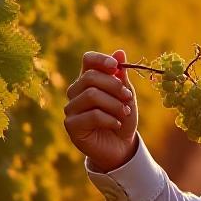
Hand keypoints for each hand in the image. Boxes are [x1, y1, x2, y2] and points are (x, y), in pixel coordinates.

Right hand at [64, 50, 138, 171]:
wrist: (121, 147)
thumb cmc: (122, 118)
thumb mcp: (126, 96)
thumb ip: (121, 76)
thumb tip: (120, 52)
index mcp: (88, 80)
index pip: (88, 60)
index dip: (100, 60)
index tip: (115, 66)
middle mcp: (75, 92)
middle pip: (90, 78)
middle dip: (114, 86)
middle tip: (129, 97)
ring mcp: (71, 109)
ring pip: (91, 95)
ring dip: (114, 104)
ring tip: (125, 113)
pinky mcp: (71, 126)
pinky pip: (92, 115)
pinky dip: (109, 119)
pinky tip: (117, 124)